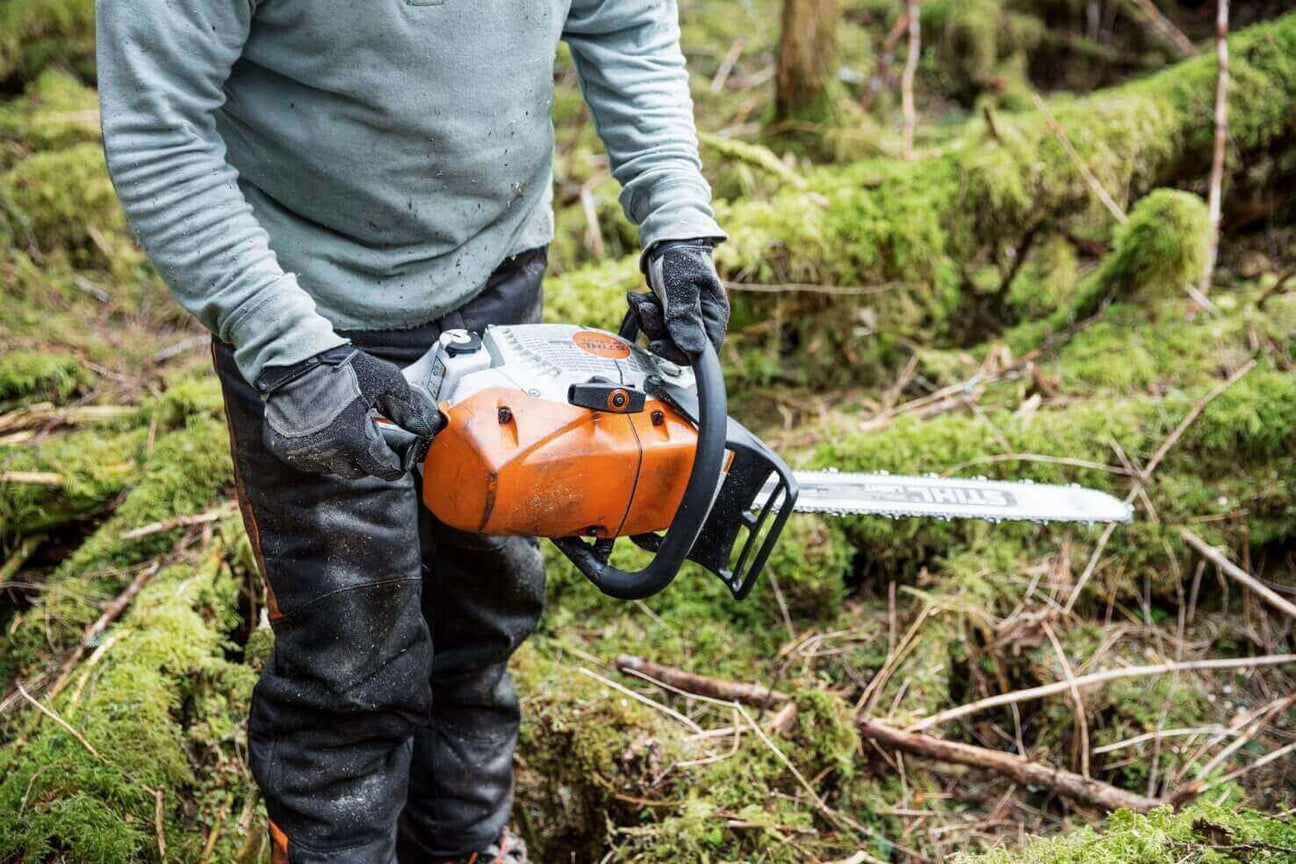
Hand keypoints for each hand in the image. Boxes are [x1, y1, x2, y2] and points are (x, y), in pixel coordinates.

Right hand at [257, 346, 442, 480]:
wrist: (293, 357)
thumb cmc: (341, 367)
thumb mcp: (384, 381)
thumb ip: (408, 408)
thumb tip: (426, 428)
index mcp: (352, 438)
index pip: (384, 468)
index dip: (397, 462)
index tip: (402, 453)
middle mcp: (326, 451)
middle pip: (358, 470)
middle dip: (370, 457)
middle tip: (375, 435)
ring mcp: (302, 452)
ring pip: (333, 466)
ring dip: (345, 454)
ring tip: (349, 426)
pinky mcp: (283, 448)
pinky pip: (310, 459)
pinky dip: (321, 449)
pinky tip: (326, 427)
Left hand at [627, 239, 728, 364]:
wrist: (669, 237)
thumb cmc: (681, 256)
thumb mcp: (681, 285)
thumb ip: (685, 317)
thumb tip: (692, 350)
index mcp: (714, 318)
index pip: (700, 353)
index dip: (677, 353)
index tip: (656, 344)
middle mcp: (702, 321)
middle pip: (676, 345)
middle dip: (655, 328)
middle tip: (646, 307)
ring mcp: (685, 317)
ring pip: (661, 335)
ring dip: (646, 318)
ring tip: (641, 298)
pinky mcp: (670, 312)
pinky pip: (653, 324)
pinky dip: (642, 312)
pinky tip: (639, 297)